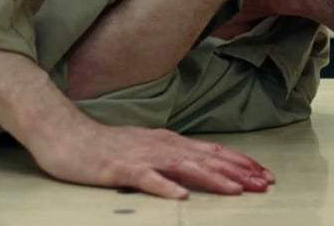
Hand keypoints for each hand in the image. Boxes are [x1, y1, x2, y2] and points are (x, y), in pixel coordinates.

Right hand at [29, 119, 273, 198]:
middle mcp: (164, 146)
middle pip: (209, 159)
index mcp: (172, 142)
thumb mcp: (150, 146)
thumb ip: (176, 154)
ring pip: (186, 167)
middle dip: (240, 172)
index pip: (215, 152)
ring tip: (236, 191)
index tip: (265, 174)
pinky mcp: (121, 169)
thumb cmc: (109, 145)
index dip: (242, 163)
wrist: (69, 136)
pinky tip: (181, 196)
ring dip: (214, 179)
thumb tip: (203, 163)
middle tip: (265, 184)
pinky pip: (147, 179)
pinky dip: (165, 187)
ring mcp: (144, 156)